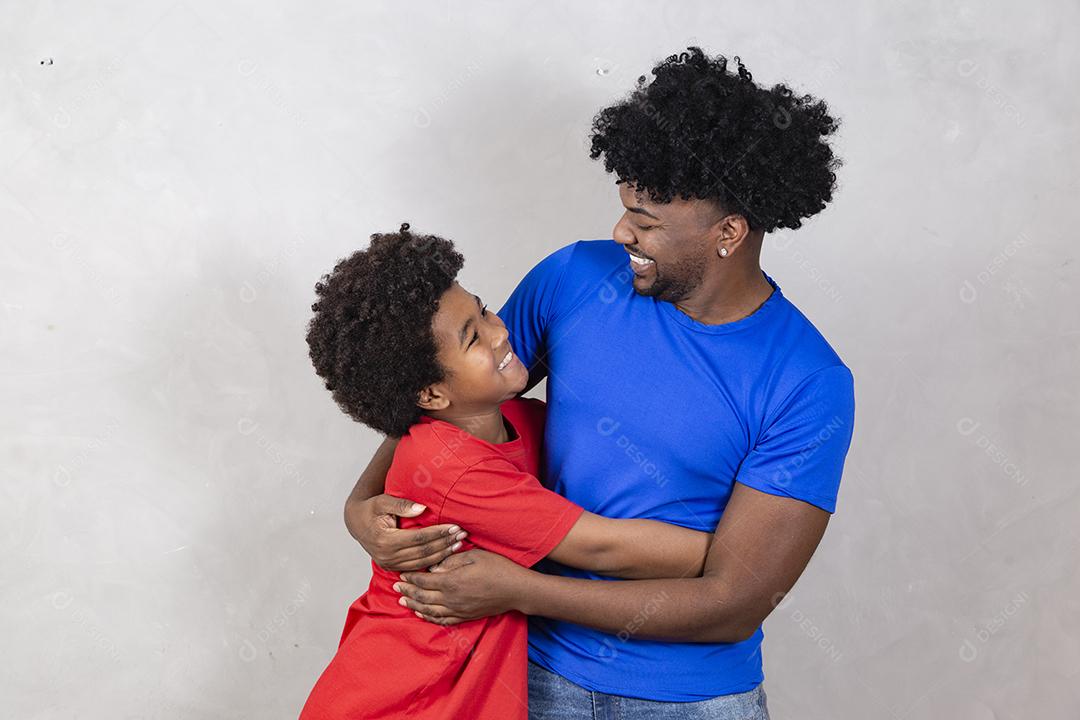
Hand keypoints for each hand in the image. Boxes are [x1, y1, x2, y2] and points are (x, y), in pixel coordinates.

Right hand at [346, 493, 467, 571]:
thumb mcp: (382, 501)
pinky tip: (446, 554)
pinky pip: (416, 567)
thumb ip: (401, 505)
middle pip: (423, 552)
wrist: (355, 522)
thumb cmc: (370, 509)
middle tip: (462, 535)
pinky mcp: (392, 567)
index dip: (438, 533)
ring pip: (422, 562)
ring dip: (442, 554)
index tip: (454, 526)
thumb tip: (422, 509)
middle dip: (445, 543)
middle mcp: (387, 556)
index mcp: (385, 540)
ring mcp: (389, 564)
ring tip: (458, 544)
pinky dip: (432, 562)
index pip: (419, 538)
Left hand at [393, 549, 528, 625]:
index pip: (424, 581)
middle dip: (407, 592)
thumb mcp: (474, 556)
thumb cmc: (497, 569)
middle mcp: (451, 599)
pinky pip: (442, 620)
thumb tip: (433, 569)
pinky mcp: (465, 616)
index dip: (410, 578)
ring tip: (403, 602)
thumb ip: (450, 562)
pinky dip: (429, 618)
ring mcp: (458, 610)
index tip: (401, 574)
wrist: (516, 590)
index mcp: (451, 581)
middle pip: (422, 597)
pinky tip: (422, 614)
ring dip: (414, 606)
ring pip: (429, 611)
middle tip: (395, 587)